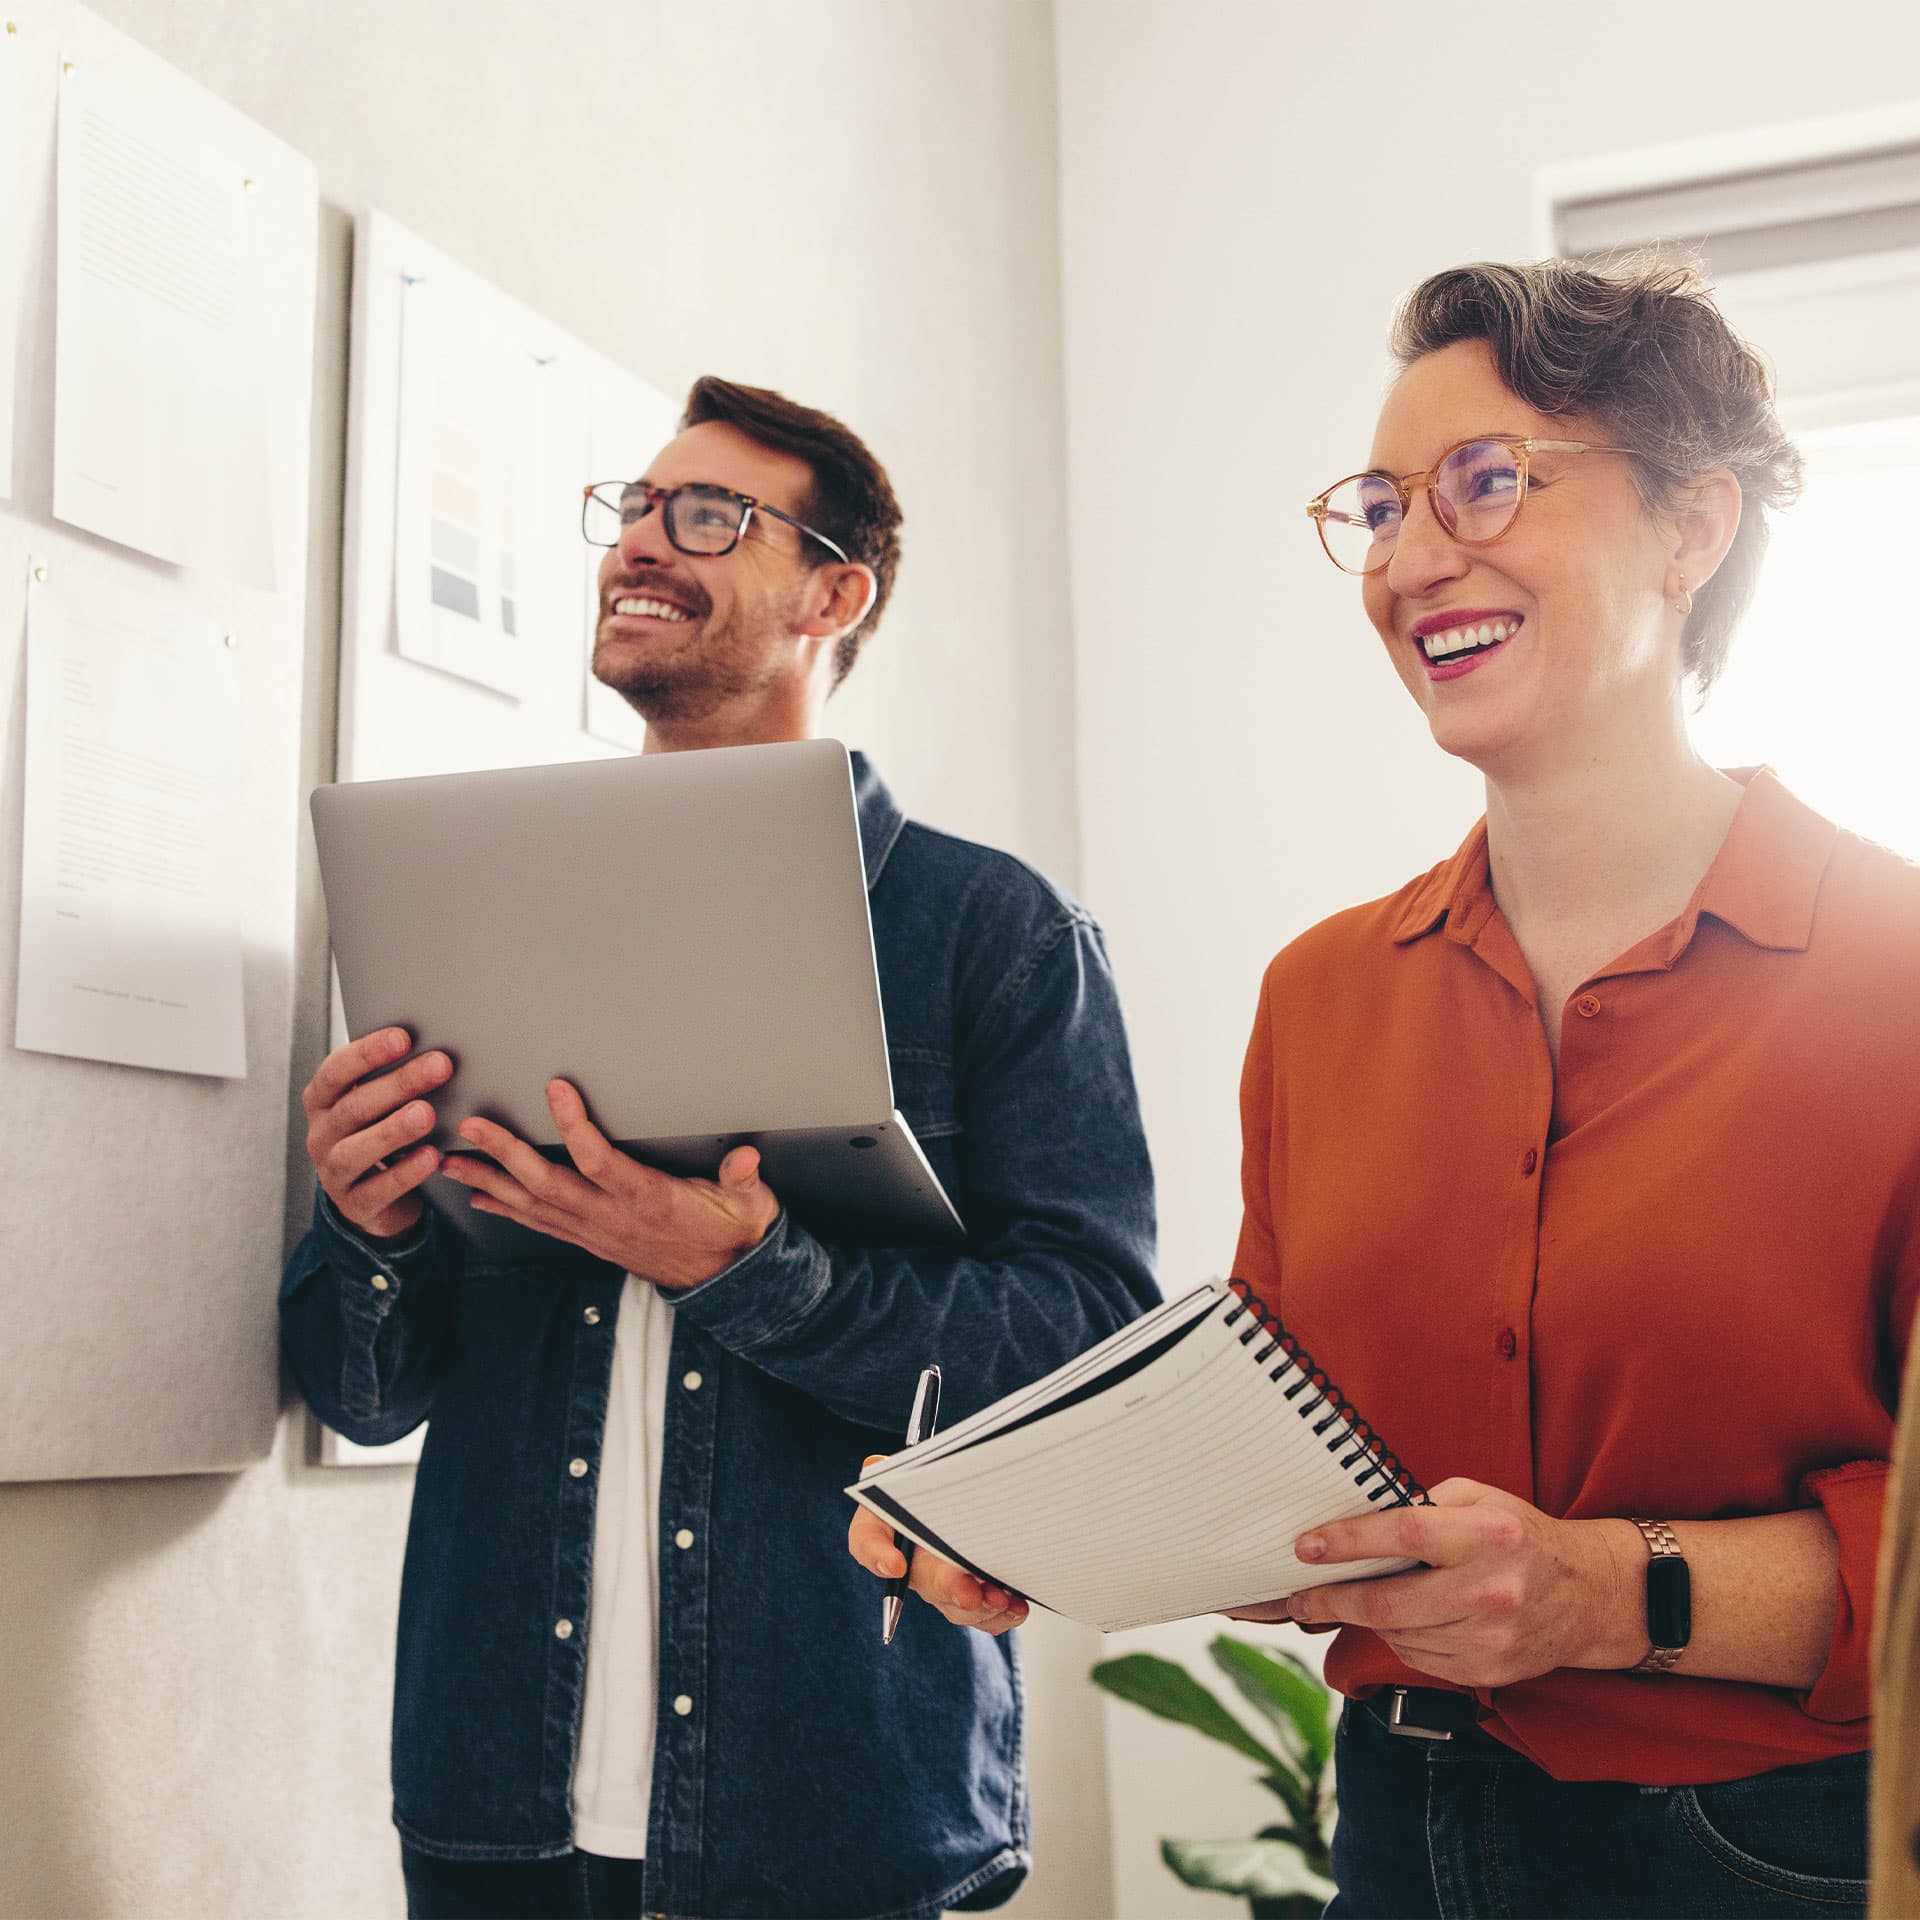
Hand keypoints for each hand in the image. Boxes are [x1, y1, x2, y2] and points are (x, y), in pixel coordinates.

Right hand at [301, 1027, 450, 1242]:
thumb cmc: (377, 1134)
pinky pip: (377, 1189)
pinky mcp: (355, 1203)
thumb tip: (434, 1048)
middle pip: (354, 1107)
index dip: (367, 1053)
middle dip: (398, 1084)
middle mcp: (322, 1134)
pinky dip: (405, 1173)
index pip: (336, 1071)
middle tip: (439, 1065)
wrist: (372, 1197)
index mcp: (323, 1101)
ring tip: (426, 1113)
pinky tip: (430, 1157)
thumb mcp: (376, 1106)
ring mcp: (333, 1171)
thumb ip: (390, 1080)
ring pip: (355, 1150)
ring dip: (392, 1130)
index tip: (403, 1037)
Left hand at [438, 1078, 779, 1287]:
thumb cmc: (731, 1234)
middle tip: (472, 1127)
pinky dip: (505, 1208)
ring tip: (451, 1160)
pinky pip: (539, 1223)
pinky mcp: (590, 1240)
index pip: (599, 1159)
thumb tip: (744, 1158)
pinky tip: (480, 1194)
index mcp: (647, 1199)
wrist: (725, 1280)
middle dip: (504, 1153)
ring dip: (489, 1181)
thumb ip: (743, 1179)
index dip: (573, 1124)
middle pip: (547, 1183)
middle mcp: (612, 1217)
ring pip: (533, 1206)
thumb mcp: (749, 1204)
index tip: (555, 1088)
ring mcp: (596, 1232)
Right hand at [847, 1454, 1028, 1635]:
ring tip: (999, 1597)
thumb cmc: (928, 1488)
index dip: (878, 1554)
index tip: (895, 1563)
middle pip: (926, 1582)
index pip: (868, 1541)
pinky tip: (1016, 1606)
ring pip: (958, 1607)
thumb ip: (888, 1474)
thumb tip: (874, 1465)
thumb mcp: (905, 1474)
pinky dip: (1003, 1614)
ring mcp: (946, 1585)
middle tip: (968, 1592)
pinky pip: (985, 1615)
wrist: (960, 1501)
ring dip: (980, 1607)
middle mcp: (915, 1564)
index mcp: (889, 1529)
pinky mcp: (976, 1596)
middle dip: (950, 1589)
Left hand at [1221, 1478, 1641, 1688]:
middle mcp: (1490, 1590)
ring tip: (1353, 1601)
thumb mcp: (1479, 1499)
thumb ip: (1423, 1505)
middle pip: (1391, 1602)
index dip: (1349, 1542)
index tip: (1306, 1547)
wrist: (1588, 1595)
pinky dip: (1399, 1639)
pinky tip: (1404, 1620)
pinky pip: (1419, 1659)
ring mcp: (1491, 1637)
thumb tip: (1356, 1519)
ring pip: (1399, 1635)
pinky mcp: (1488, 1670)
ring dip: (1367, 1619)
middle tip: (1299, 1598)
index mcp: (1487, 1535)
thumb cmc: (1521, 1536)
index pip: (1405, 1536)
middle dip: (1334, 1600)